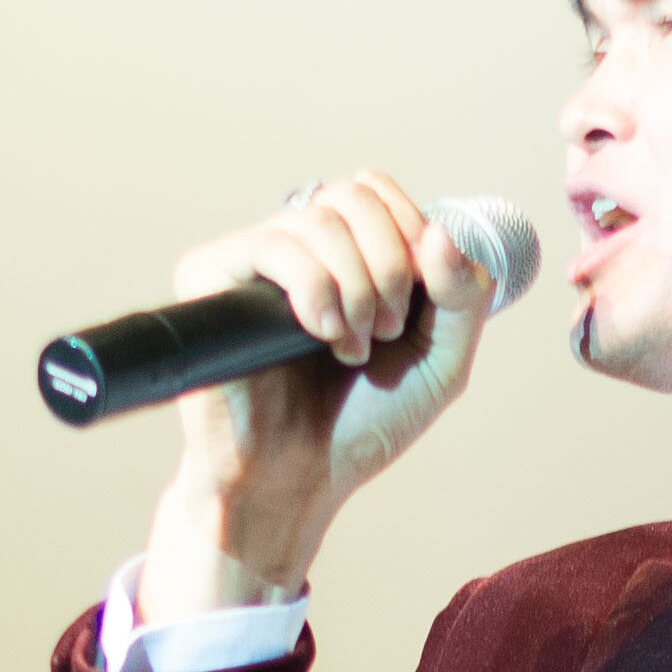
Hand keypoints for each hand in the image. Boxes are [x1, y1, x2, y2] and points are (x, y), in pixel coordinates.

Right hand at [141, 172, 512, 613]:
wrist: (296, 481)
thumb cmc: (358, 425)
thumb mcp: (440, 364)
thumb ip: (462, 298)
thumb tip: (440, 232)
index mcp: (344, 253)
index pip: (375, 190)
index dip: (410, 231)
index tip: (417, 304)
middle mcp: (295, 246)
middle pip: (353, 194)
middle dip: (390, 264)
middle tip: (388, 331)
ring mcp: (251, 260)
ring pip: (318, 220)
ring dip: (356, 288)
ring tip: (353, 348)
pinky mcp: (209, 278)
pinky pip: (271, 245)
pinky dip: (315, 290)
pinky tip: (322, 336)